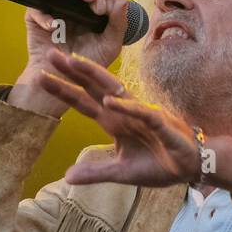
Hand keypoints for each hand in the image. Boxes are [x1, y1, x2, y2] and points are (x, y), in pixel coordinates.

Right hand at [23, 0, 128, 73]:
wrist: (63, 80)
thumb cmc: (87, 63)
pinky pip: (37, 6)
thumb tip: (124, 0)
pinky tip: (56, 27)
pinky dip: (46, 14)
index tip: (106, 9)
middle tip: (98, 6)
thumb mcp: (109, 46)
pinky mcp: (36, 17)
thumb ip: (118, 25)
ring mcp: (55, 6)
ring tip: (86, 2)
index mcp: (92, 5)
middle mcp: (74, 1)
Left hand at [36, 48, 202, 187]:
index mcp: (114, 122)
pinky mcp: (160, 124)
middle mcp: (125, 112)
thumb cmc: (158, 164)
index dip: (63, 90)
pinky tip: (109, 101)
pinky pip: (141, 113)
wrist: (190, 166)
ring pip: (115, 90)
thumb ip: (95, 173)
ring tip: (74, 62)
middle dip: (73, 71)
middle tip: (51, 53)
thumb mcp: (120, 173)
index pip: (83, 102)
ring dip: (94, 76)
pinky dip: (126, 107)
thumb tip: (67, 178)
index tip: (41, 76)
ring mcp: (142, 114)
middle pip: (94, 87)